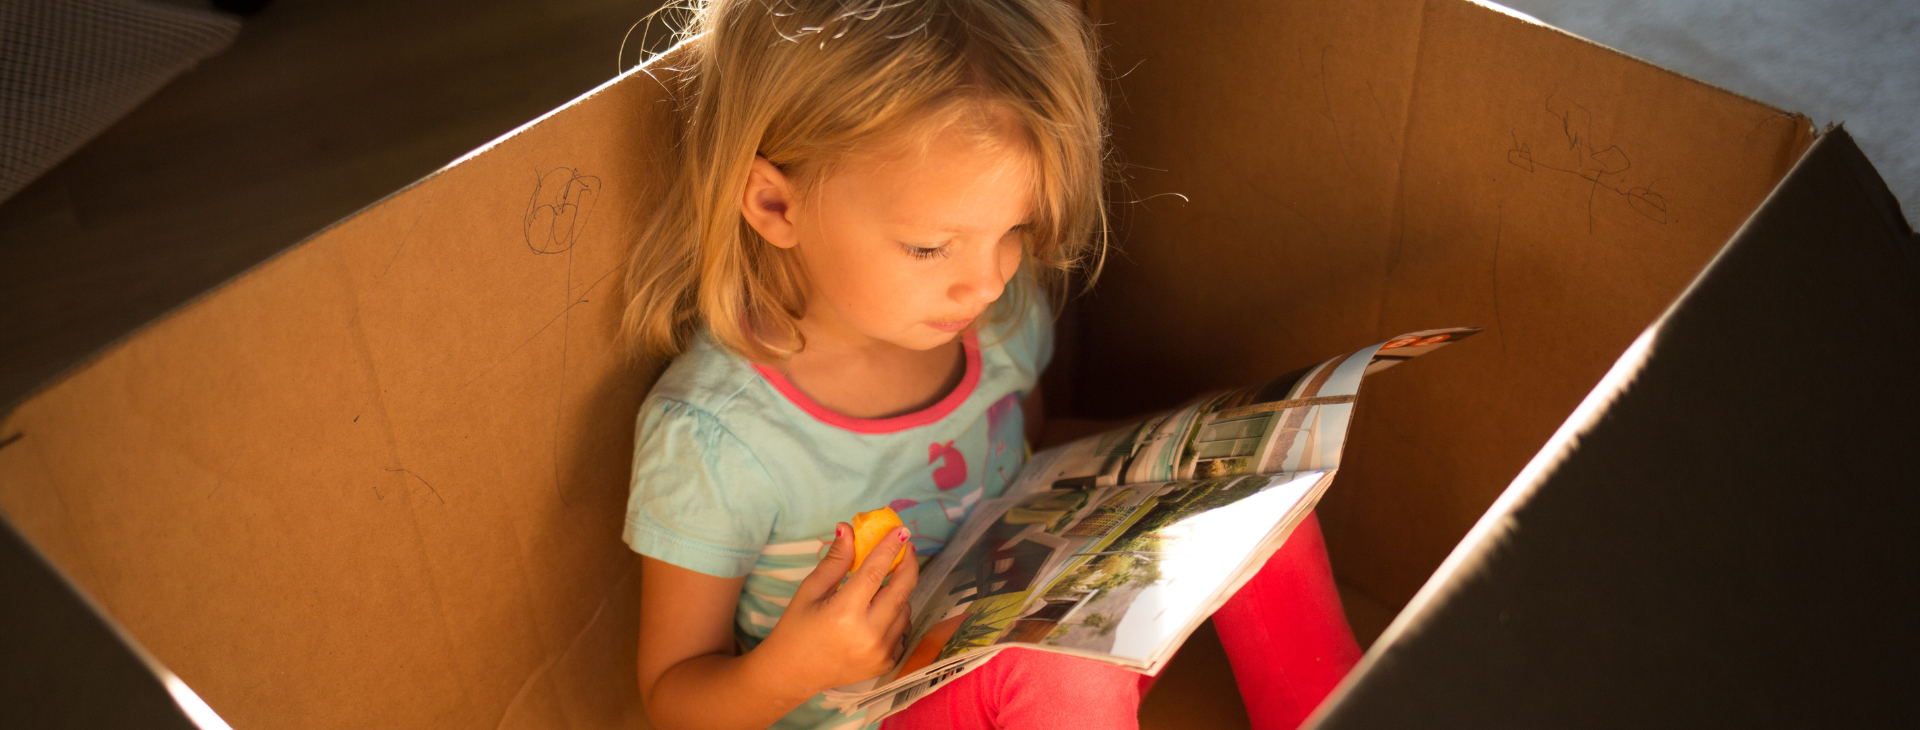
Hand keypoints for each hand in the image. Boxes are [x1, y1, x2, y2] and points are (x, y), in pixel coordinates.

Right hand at [748, 522, 919, 696]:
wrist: (792, 674)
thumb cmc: (797, 628)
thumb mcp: (810, 591)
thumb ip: (834, 561)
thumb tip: (848, 528)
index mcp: (844, 613)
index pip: (875, 573)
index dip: (889, 549)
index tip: (900, 531)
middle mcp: (868, 634)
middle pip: (901, 590)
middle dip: (907, 565)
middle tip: (904, 549)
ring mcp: (880, 652)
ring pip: (904, 609)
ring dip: (897, 592)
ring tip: (878, 588)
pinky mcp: (886, 663)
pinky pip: (902, 629)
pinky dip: (895, 615)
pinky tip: (877, 613)